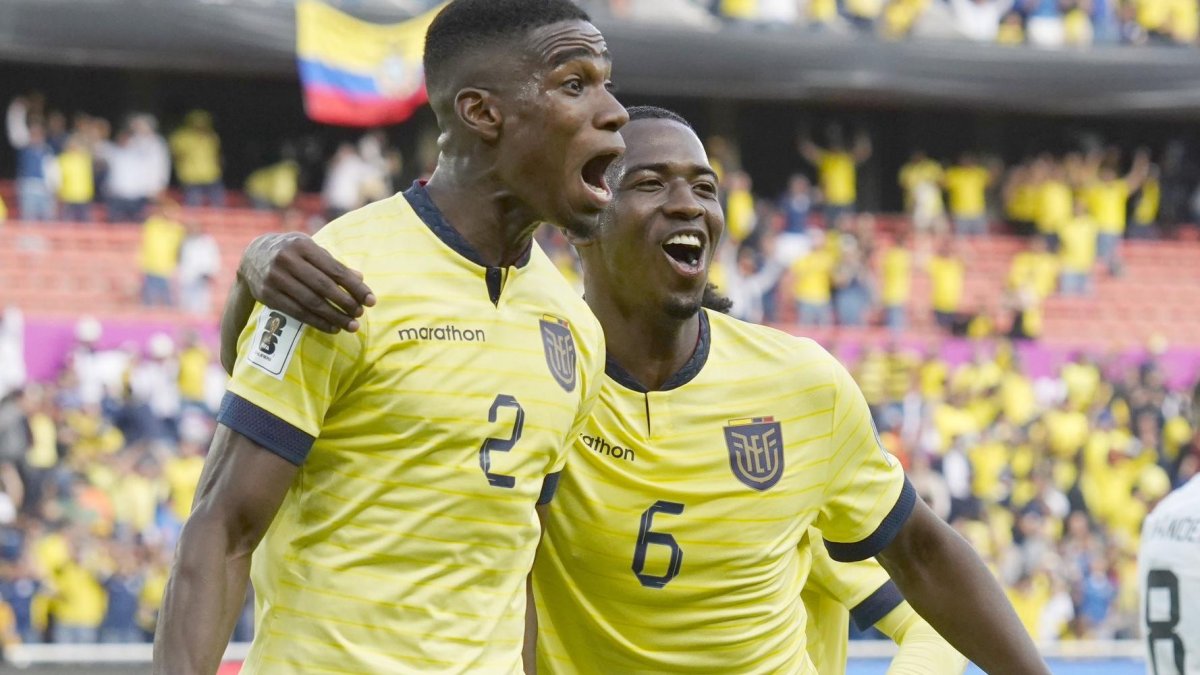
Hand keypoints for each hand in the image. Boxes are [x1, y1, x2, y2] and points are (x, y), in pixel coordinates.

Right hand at [238, 232, 374, 333]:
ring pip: (310, 302)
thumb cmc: (292, 252)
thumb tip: (360, 278)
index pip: (334, 269)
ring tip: (351, 325)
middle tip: (361, 314)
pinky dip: (317, 322)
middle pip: (323, 287)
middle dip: (346, 303)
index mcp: (302, 245)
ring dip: (334, 316)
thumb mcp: (311, 250)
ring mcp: (274, 278)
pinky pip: (297, 312)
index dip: (355, 287)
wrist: (252, 256)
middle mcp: (286, 260)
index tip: (371, 300)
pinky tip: (332, 328)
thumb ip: (333, 263)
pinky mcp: (267, 295)